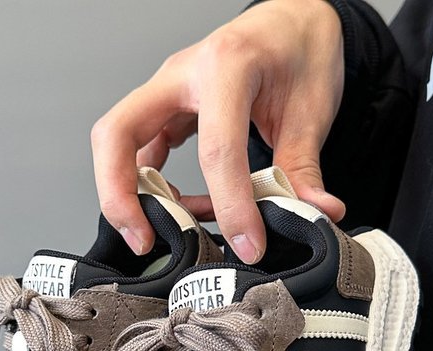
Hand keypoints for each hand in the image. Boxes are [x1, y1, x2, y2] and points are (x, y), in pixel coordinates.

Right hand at [91, 0, 345, 262]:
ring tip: (165, 232)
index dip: (231, 206)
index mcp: (228, 65)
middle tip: (144, 240)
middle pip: (119, 133)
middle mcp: (184, 74)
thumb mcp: (313, 111)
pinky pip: (138, 151)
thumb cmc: (301, 52)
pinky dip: (148, 186)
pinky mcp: (165, 110)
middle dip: (120, 195)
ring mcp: (167, 92)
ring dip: (125, 195)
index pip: (217, 149)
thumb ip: (305, 168)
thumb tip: (317, 215)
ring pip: (116, 142)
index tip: (248, 245)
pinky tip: (178, 207)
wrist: (294, 22)